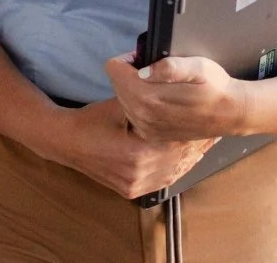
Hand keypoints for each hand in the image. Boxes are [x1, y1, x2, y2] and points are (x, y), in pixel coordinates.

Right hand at [38, 96, 219, 200]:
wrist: (64, 142)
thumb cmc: (90, 121)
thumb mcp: (118, 105)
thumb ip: (145, 101)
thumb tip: (167, 86)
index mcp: (137, 152)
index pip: (177, 141)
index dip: (194, 131)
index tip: (207, 121)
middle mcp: (139, 174)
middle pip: (179, 159)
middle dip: (196, 146)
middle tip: (212, 133)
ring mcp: (135, 185)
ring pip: (173, 173)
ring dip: (189, 159)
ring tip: (203, 145)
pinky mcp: (131, 190)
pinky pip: (162, 182)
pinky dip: (175, 170)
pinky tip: (184, 160)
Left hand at [104, 52, 249, 141]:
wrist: (231, 114)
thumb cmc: (215, 87)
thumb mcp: (197, 66)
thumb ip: (169, 66)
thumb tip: (144, 70)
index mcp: (147, 96)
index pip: (114, 68)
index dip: (128, 59)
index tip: (144, 59)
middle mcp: (142, 115)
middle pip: (117, 83)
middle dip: (130, 74)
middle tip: (155, 72)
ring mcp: (146, 127)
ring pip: (123, 99)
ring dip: (135, 90)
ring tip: (160, 87)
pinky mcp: (152, 135)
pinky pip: (133, 113)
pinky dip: (142, 104)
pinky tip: (161, 101)